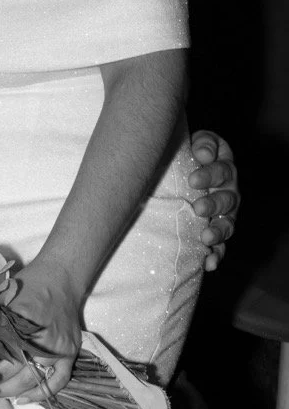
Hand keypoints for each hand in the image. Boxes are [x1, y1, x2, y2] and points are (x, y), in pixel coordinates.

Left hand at [0, 260, 82, 403]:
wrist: (60, 278)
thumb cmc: (26, 287)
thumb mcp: (1, 300)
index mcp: (20, 325)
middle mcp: (41, 340)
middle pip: (14, 372)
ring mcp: (58, 349)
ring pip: (33, 380)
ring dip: (12, 391)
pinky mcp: (70, 353)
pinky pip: (58, 381)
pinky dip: (41, 394)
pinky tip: (24, 400)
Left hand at [188, 129, 239, 270]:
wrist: (179, 176)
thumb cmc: (187, 157)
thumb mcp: (195, 144)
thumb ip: (203, 144)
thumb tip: (203, 154)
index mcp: (224, 169)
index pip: (223, 170)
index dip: (210, 175)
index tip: (193, 179)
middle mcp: (229, 193)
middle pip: (227, 199)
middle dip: (214, 204)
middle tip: (198, 208)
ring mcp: (224, 215)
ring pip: (227, 224)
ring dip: (218, 232)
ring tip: (206, 237)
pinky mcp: (216, 233)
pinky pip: (220, 246)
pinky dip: (216, 255)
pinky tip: (208, 264)